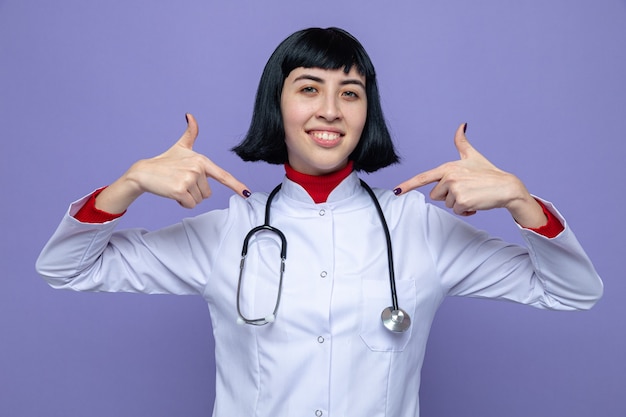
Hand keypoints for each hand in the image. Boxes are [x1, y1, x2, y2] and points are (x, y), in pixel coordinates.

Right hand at [96, 114, 249, 212]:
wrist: (144, 172)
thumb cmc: (165, 162)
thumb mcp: (180, 147)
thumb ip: (190, 133)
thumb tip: (190, 115)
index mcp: (202, 160)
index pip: (223, 175)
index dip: (236, 185)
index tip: (247, 193)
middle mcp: (198, 168)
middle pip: (208, 193)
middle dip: (195, 192)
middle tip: (181, 182)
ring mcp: (190, 179)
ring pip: (199, 200)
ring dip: (188, 197)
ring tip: (176, 185)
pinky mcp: (181, 190)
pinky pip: (190, 204)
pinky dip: (182, 202)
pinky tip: (173, 192)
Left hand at [393, 123, 546, 226]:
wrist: (506, 186)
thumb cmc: (488, 172)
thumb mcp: (473, 155)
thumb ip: (462, 142)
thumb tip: (461, 125)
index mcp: (448, 167)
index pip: (423, 177)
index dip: (408, 185)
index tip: (396, 191)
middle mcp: (449, 177)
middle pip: (436, 195)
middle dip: (448, 196)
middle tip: (465, 189)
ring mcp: (455, 189)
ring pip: (446, 204)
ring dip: (458, 203)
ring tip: (472, 195)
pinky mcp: (462, 201)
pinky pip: (457, 211)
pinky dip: (466, 210)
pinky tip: (475, 202)